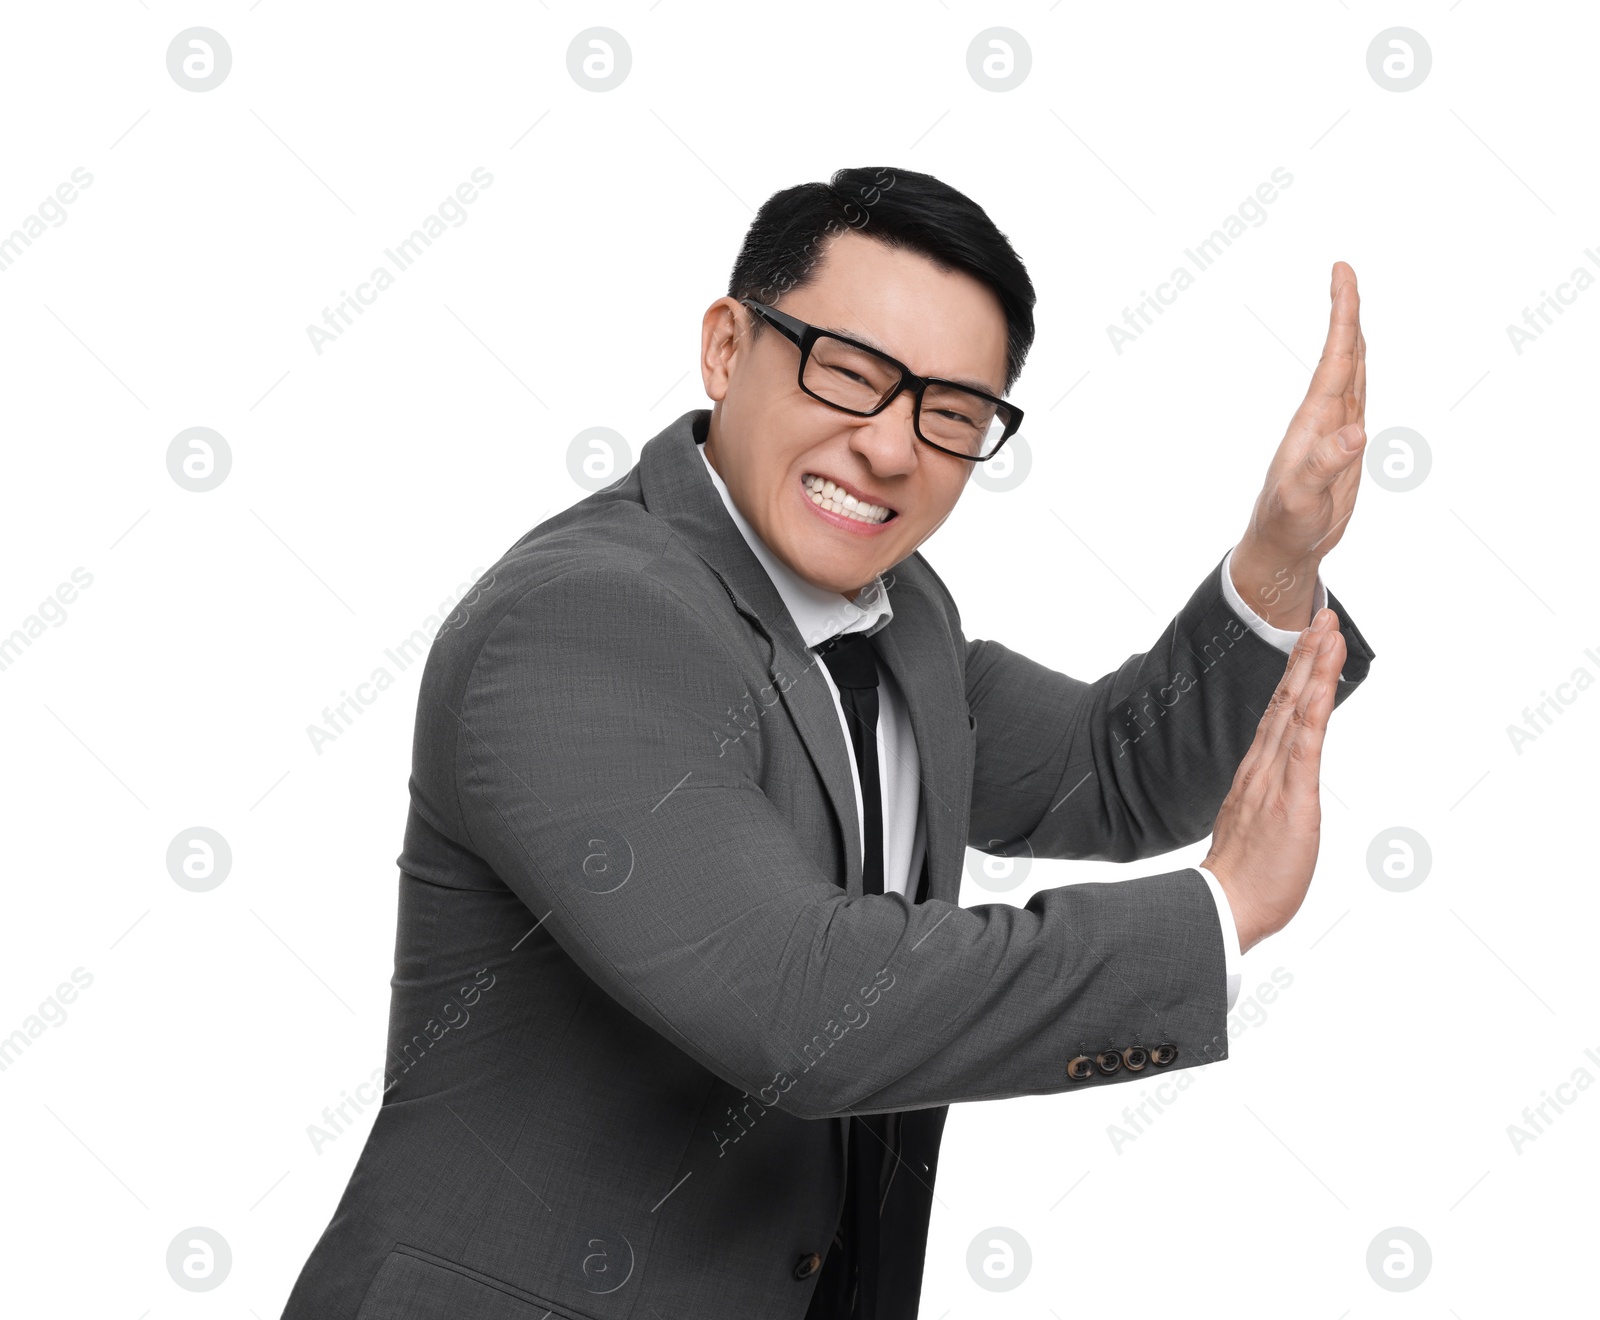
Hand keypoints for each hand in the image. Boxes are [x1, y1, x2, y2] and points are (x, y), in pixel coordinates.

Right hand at [1202, 607, 1346, 951]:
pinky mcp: (1290, 796)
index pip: (1280, 714)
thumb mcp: (1257, 832)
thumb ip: (1264, 807)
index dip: (1296, 675)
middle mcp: (1263, 766)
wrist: (1224, 909)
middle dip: (1306, 655)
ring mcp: (1274, 777)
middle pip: (1288, 699)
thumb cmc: (1243, 881)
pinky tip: (1321, 680)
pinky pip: (1304, 742)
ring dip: (1313, 666)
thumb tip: (1272, 799)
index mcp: (1257, 774)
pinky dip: (1314, 707)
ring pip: (1297, 710)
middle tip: (1323, 614)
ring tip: (1328, 628)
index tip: (1310, 643)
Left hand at [1231, 262, 1367, 627]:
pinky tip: (1358, 360)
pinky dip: (1360, 371)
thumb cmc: (1286, 523)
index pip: (1334, 358)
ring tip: (1352, 302)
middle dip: (1346, 313)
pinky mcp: (1345, 447)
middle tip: (1344, 271)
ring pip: (1350, 372)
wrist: (1284, 546)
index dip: (1342, 315)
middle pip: (1342, 355)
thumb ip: (1323, 465)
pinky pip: (1356, 398)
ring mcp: (1335, 430)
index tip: (1341, 274)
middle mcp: (1324, 417)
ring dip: (1353, 336)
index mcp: (1315, 420)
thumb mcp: (1301, 498)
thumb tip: (1355, 433)